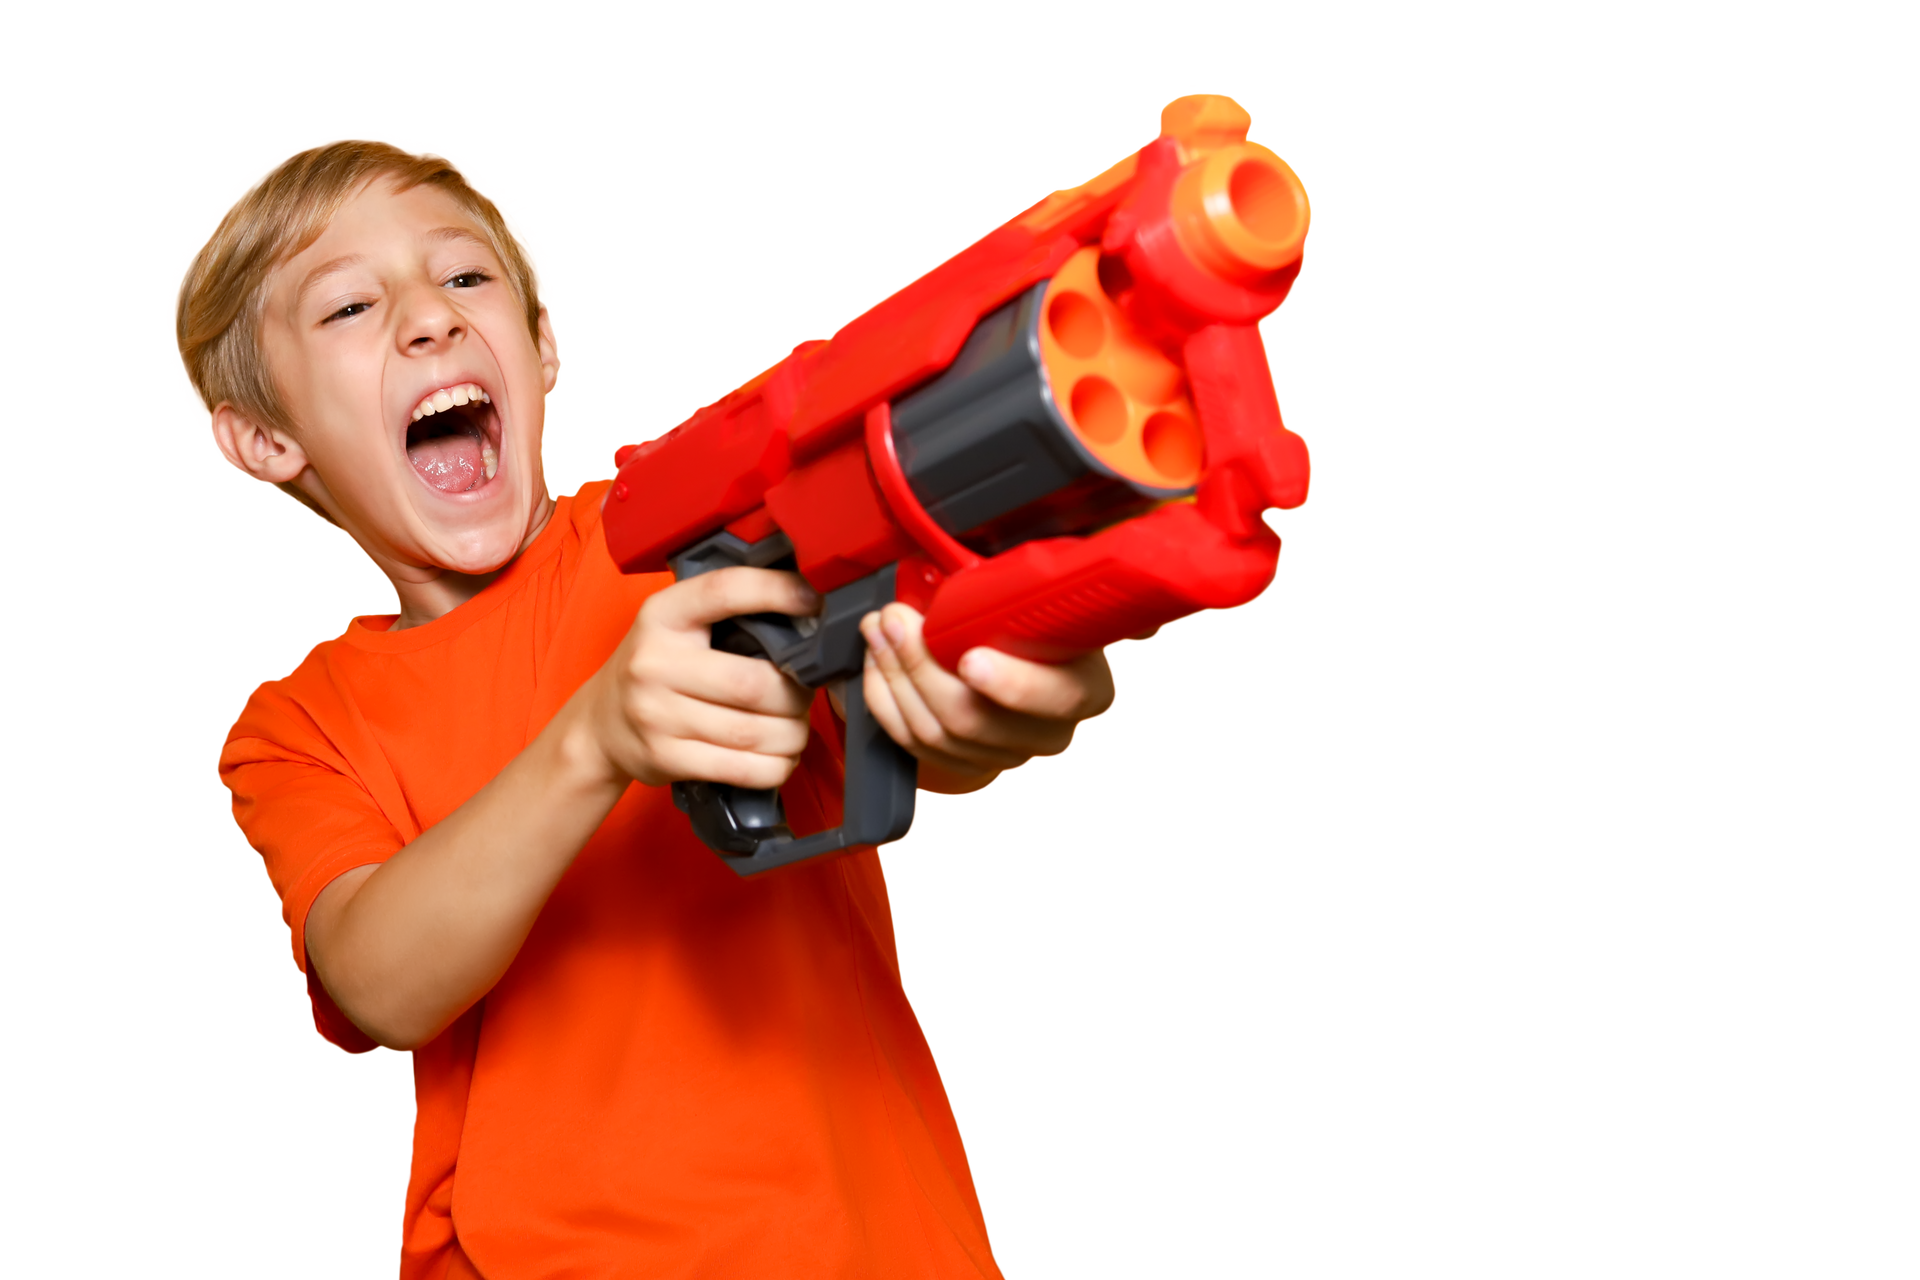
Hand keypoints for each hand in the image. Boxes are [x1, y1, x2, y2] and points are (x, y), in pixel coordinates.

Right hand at [584, 567, 819, 789]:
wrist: (600, 724)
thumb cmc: (658, 668)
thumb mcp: (677, 626)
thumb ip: (728, 616)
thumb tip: (807, 619)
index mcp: (663, 614)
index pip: (724, 591)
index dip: (775, 591)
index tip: (814, 601)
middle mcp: (655, 662)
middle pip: (754, 682)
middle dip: (797, 695)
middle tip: (806, 696)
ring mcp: (656, 714)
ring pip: (753, 731)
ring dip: (793, 735)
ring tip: (797, 730)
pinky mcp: (664, 758)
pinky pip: (739, 768)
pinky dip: (775, 767)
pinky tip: (781, 759)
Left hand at [855, 603, 1116, 794]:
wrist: (1024, 661)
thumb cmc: (1033, 623)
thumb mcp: (1040, 598)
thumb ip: (1022, 589)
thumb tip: (981, 568)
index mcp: (1084, 686)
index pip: (1057, 696)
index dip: (1012, 684)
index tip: (970, 659)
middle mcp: (1050, 730)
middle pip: (974, 719)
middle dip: (921, 664)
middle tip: (896, 620)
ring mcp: (1007, 753)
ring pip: (935, 732)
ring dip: (894, 677)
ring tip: (879, 631)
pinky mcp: (969, 765)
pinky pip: (914, 744)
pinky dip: (885, 701)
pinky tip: (878, 664)